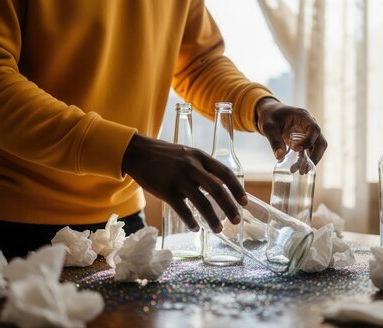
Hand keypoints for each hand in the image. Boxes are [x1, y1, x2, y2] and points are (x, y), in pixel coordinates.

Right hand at [122, 134, 246, 232]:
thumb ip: (203, 167)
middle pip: (217, 189)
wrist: (137, 152)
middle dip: (230, 207)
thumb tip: (222, 185)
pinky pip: (182, 209)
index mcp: (200, 157)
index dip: (237, 189)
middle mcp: (191, 166)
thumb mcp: (188, 154)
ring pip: (201, 202)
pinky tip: (196, 227)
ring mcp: (178, 178)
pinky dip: (191, 221)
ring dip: (212, 218)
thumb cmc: (166, 155)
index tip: (245, 202)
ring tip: (218, 229)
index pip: (225, 173)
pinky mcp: (165, 190)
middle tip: (236, 221)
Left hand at [256, 97, 326, 163]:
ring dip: (311, 160)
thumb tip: (280, 157)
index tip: (295, 149)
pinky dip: (305, 160)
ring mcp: (309, 133)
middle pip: (321, 141)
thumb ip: (274, 140)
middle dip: (315, 156)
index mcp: (303, 116)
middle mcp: (309, 124)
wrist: (270, 113)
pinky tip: (298, 168)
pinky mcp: (305, 140)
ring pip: (318, 148)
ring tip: (301, 171)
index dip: (308, 141)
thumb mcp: (268, 126)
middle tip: (304, 168)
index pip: (314, 129)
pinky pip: (310, 151)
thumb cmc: (269, 116)